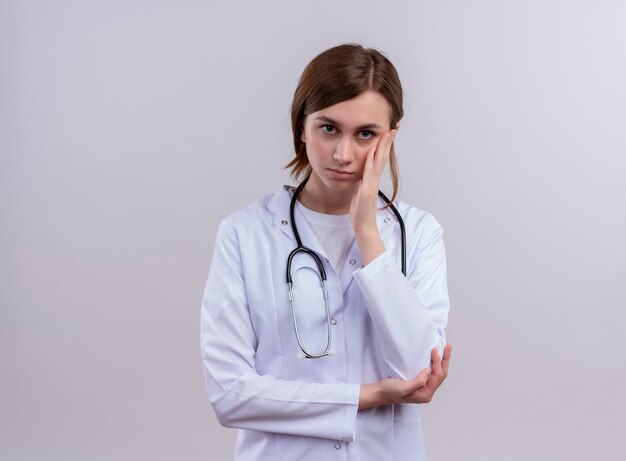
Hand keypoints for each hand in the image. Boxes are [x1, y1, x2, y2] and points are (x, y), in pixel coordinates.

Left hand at [350, 130, 396, 264]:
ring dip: (383, 147)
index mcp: (372, 179)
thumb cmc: (361, 211)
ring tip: (388, 133)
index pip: (379, 158)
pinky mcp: (368, 189)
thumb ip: (362, 181)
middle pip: (383, 156)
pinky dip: (371, 161)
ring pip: (379, 161)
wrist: (363, 225)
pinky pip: (370, 172)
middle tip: (394, 127)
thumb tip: (361, 173)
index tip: (388, 133)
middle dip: (388, 141)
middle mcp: (375, 179)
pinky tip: (373, 151)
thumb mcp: (360, 191)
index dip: (384, 145)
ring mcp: (372, 184)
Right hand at [359, 344, 451, 408]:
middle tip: (448, 347)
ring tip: (445, 350)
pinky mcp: (419, 384)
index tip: (434, 350)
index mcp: (425, 395)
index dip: (438, 362)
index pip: (437, 377)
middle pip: (441, 375)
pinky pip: (432, 373)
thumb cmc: (390, 391)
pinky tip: (435, 358)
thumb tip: (428, 371)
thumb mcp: (403, 388)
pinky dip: (435, 364)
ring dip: (442, 362)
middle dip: (445, 360)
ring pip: (437, 374)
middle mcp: (427, 392)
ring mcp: (423, 388)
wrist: (380, 393)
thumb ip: (418, 382)